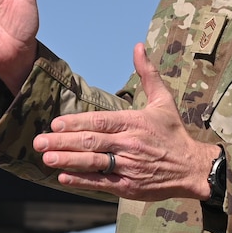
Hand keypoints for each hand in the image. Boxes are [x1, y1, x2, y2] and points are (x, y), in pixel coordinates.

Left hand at [34, 44, 219, 202]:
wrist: (192, 167)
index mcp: (136, 122)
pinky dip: (82, 181)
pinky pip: (102, 183)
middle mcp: (131, 144)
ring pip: (94, 163)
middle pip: (92, 143)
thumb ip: (148, 73)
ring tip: (46, 157)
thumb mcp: (163, 100)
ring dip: (68, 160)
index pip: (101, 122)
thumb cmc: (174, 132)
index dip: (77, 123)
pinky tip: (63, 177)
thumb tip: (138, 46)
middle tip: (39, 141)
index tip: (55, 123)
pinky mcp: (129, 186)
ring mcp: (129, 167)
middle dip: (63, 142)